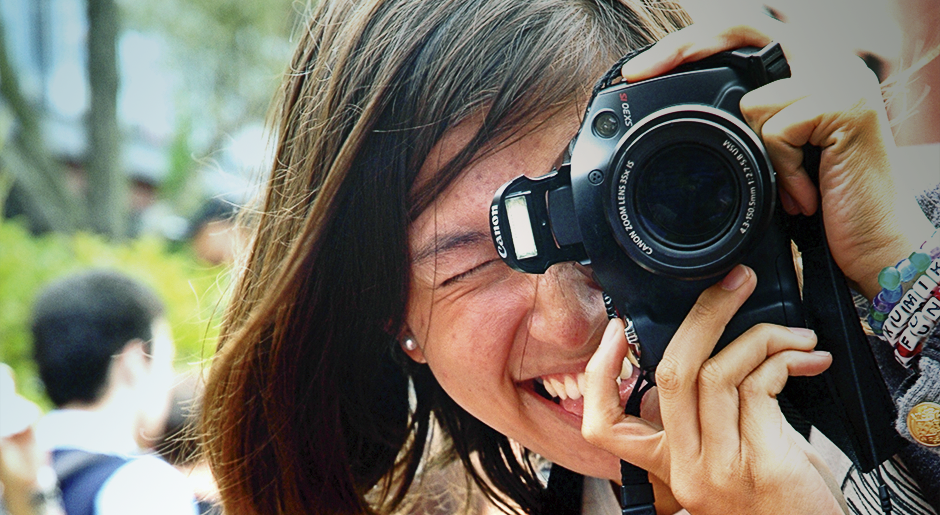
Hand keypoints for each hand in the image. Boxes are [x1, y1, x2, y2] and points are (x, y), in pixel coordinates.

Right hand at [582, 265, 845, 514]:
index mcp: (666, 467)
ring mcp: (719, 469)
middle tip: (734, 283)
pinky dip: (784, 359)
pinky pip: (760, 387)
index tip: (618, 331)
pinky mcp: (761, 464)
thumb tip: (709, 354)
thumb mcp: (727, 462)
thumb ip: (707, 418)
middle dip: (704, 315)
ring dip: (762, 335)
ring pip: (719, 372)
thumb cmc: (780, 504)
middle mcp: (683, 470)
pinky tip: (807, 359)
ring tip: (796, 333)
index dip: (601, 372)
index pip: (604, 424)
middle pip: (671, 374)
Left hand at [620, 18, 934, 297]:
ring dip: (762, 156)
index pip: (741, 32)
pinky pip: (777, 132)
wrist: (874, 247)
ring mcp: (841, 79)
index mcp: (805, 68)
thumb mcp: (771, 157)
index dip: (691, 41)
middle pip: (742, 30)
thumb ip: (744, 124)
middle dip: (685, 49)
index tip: (639, 69)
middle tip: (640, 76)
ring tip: (791, 184)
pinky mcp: (846, 106)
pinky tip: (807, 193)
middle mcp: (827, 62)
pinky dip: (784, 172)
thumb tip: (682, 113)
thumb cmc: (820, 205)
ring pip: (752, 102)